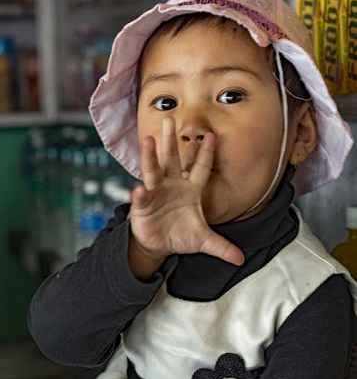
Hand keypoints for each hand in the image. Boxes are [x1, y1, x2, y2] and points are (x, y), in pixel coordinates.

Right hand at [129, 117, 243, 278]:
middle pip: (172, 159)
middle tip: (169, 119)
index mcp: (190, 189)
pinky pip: (142, 197)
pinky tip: (139, 190)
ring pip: (153, 171)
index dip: (206, 153)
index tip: (212, 135)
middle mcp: (172, 185)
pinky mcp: (143, 205)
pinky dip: (140, 194)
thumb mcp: (203, 241)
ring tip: (148, 141)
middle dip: (171, 140)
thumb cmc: (181, 235)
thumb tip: (240, 259)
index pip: (200, 168)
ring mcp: (156, 193)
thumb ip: (221, 247)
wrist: (160, 245)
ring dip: (150, 156)